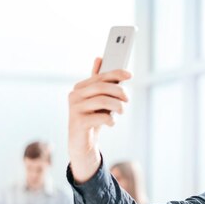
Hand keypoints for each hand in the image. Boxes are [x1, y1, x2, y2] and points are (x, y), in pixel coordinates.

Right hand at [68, 58, 131, 182]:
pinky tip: (111, 122)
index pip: (100, 77)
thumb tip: (99, 58)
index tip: (130, 75)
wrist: (82, 144)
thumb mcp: (97, 101)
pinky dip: (111, 119)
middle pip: (102, 87)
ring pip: (102, 101)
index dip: (116, 73)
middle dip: (119, 91)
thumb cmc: (92, 119)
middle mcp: (74, 96)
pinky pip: (101, 117)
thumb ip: (99, 83)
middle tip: (127, 99)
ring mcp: (75, 109)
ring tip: (121, 111)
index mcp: (79, 88)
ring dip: (118, 106)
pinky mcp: (78, 123)